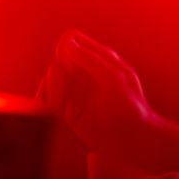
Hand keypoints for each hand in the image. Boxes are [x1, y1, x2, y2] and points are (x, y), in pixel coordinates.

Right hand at [36, 29, 157, 165]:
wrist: (131, 138)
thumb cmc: (128, 106)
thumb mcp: (112, 77)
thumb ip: (89, 59)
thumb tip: (64, 43)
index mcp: (99, 58)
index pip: (73, 39)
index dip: (66, 45)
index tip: (64, 57)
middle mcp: (85, 72)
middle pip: (58, 59)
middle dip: (58, 69)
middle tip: (63, 80)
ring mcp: (76, 91)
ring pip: (50, 78)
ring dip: (52, 87)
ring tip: (59, 104)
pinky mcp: (68, 111)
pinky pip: (48, 100)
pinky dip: (47, 101)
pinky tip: (55, 109)